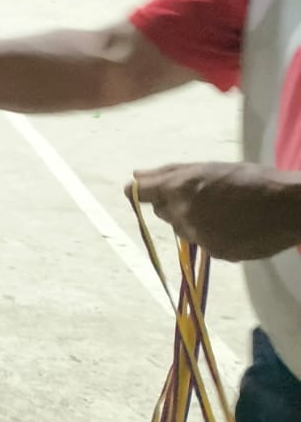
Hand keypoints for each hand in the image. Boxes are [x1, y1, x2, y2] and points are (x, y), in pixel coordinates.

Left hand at [132, 162, 300, 260]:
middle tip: (203, 196)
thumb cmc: (249, 179)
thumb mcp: (207, 167)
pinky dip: (212, 236)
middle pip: (162, 212)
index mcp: (177, 189)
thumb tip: (136, 176)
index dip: (142, 192)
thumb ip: (167, 173)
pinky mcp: (216, 254)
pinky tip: (233, 226)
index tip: (150, 191)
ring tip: (223, 210)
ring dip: (193, 221)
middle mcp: (183, 215)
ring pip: (183, 229)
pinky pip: (203, 244)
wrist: (288, 207)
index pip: (138, 194)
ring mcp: (199, 237)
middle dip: (174, 204)